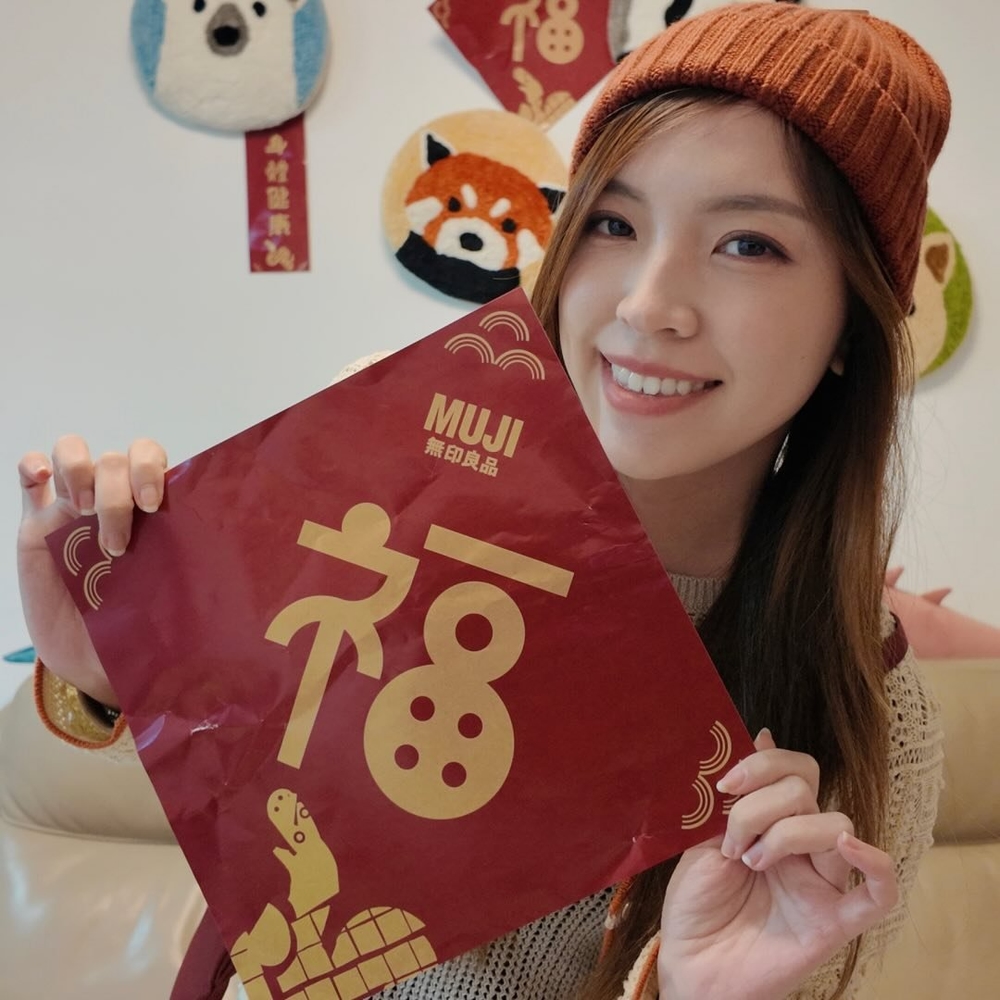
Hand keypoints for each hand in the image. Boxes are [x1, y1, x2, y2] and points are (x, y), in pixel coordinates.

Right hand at [17, 436, 167, 705]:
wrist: (91, 658)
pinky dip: (33, 464)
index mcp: (152, 512)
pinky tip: (43, 477)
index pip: (154, 461)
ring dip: (78, 471)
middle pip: (115, 459)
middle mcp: (114, 499)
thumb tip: (231, 592)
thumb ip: (191, 584)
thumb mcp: (170, 604)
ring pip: (73, 452)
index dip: (150, 471)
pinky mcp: (36, 521)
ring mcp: (73, 506)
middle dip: (116, 490)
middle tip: (115, 540)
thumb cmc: (139, 627)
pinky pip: (29, 473)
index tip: (152, 506)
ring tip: (81, 511)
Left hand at [657, 730, 897, 999]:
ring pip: (836, 826)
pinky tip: (847, 848)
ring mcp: (822, 882)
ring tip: (751, 861)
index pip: (794, 770)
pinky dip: (875, 865)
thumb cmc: (695, 903)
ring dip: (788, 833)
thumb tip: (759, 732)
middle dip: (761, 803)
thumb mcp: (703, 837)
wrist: (690, 964)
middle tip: (731, 837)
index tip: (723, 783)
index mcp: (772, 821)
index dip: (764, 764)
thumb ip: (732, 795)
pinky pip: (879, 894)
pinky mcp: (835, 922)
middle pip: (808, 791)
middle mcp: (802, 846)